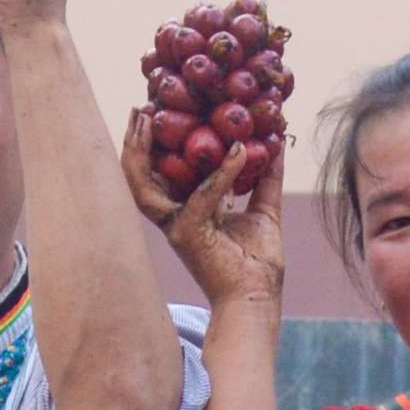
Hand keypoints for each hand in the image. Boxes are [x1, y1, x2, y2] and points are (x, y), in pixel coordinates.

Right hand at [129, 129, 288, 313]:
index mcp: (186, 211)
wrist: (257, 299)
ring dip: (143, 151)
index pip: (161, 172)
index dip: (153, 144)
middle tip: (141, 110)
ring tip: (151, 120)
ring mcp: (175, 226)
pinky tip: (241, 151)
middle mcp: (173, 217)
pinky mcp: (187, 233)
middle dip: (133, 142)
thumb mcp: (263, 210)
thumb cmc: (257, 264)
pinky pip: (203, 195)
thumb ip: (265, 177)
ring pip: (144, 184)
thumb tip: (276, 145)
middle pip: (138, 176)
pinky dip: (223, 172)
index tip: (155, 113)